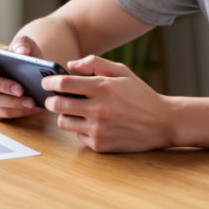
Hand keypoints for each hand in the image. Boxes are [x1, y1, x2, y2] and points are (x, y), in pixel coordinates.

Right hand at [0, 36, 42, 119]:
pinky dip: (19, 111)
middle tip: (20, 89)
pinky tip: (33, 108)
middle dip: (2, 86)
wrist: (33, 70)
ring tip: (31, 102)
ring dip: (13, 102)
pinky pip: (2, 112)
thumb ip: (23, 43)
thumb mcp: (26, 45)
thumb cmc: (24, 56)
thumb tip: (21, 52)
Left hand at [42, 55, 172, 152]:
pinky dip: (81, 129)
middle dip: (51, 101)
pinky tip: (94, 123)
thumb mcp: (122, 72)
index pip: (63, 84)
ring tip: (76, 111)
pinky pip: (78, 136)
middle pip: (57, 105)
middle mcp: (98, 109)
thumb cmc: (140, 95)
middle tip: (55, 98)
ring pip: (64, 123)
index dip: (49, 82)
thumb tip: (70, 65)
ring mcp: (98, 129)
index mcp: (103, 88)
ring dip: (65, 116)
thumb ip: (95, 62)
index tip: (46, 83)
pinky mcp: (100, 145)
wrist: (163, 122)